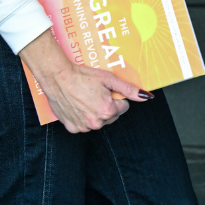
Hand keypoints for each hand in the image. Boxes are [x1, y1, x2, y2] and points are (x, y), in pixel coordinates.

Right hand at [19, 31, 149, 133]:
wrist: (58, 78)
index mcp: (107, 111)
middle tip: (96, 93)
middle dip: (108, 105)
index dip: (117, 97)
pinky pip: (84, 125)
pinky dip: (83, 117)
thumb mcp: (109, 79)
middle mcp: (96, 123)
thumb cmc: (83, 76)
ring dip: (96, 112)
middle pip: (111, 116)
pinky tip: (78, 105)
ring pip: (98, 121)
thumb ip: (129, 89)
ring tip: (86, 98)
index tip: (106, 90)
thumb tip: (146, 96)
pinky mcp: (71, 128)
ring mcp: (82, 127)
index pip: (123, 108)